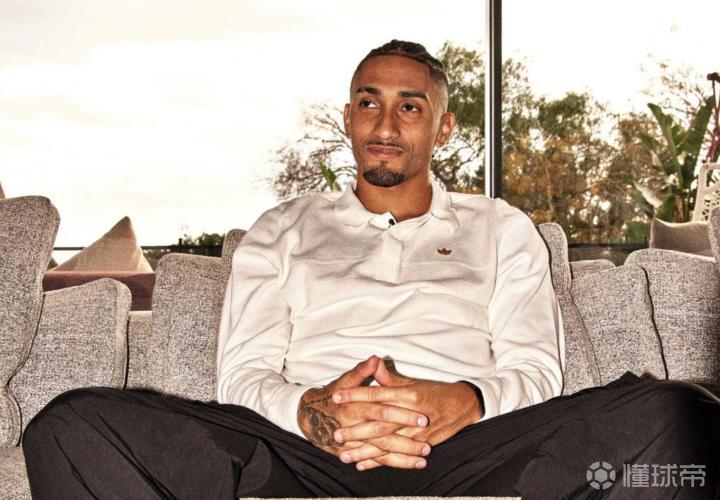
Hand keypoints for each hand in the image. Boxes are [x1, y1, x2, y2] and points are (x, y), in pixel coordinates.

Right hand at [297, 356, 430, 468]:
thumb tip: (375, 359)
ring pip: (381, 451)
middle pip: (383, 434)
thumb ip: (362, 371)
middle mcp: (354, 426)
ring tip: (425, 459)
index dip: (402, 415)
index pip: (382, 410)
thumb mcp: (346, 380)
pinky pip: (376, 460)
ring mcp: (354, 442)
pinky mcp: (354, 453)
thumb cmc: (334, 394)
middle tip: (428, 444)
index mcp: (355, 406)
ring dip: (404, 457)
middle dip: (406, 441)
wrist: (310, 415)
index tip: (423, 417)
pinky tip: (411, 465)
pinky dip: (392, 464)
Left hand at [331, 359, 482, 469]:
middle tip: (335, 434)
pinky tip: (363, 465)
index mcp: (408, 393)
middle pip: (379, 423)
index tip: (336, 397)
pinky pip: (397, 456)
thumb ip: (389, 378)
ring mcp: (417, 432)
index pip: (376, 394)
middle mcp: (411, 413)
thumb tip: (372, 363)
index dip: (355, 395)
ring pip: (386, 444)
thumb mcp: (412, 381)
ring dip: (364, 452)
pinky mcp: (422, 444)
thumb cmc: (434, 391)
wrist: (462, 405)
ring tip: (344, 455)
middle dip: (356, 430)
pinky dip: (379, 462)